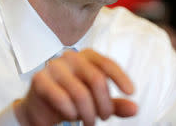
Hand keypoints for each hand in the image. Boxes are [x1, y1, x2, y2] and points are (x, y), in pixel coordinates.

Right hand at [13, 48, 137, 125]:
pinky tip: (71, 116)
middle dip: (104, 105)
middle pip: (97, 80)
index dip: (120, 78)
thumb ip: (115, 104)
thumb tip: (135, 108)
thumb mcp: (97, 102)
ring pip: (81, 93)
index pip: (107, 64)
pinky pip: (61, 98)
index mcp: (86, 56)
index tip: (131, 92)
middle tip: (103, 118)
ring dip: (88, 114)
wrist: (40, 108)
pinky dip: (70, 112)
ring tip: (89, 121)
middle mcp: (70, 57)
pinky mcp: (40, 80)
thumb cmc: (72, 100)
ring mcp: (54, 67)